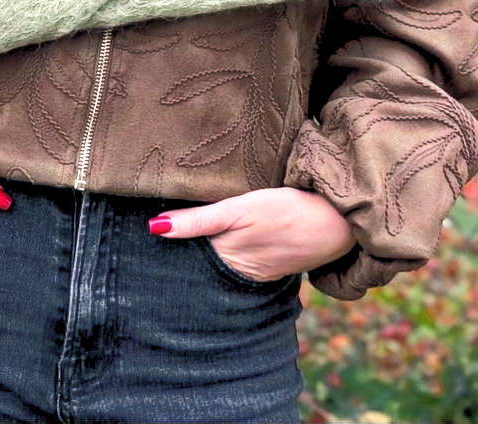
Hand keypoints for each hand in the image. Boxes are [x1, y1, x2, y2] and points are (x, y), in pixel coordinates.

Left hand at [148, 187, 355, 281]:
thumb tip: (155, 228)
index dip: (165, 248)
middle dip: (179, 254)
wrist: (336, 224)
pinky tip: (219, 242)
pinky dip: (225, 253)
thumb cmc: (286, 211)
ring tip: (177, 239)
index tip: (141, 237)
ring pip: (216, 261)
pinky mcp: (268, 263)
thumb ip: (198, 220)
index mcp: (224, 258)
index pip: (184, 257)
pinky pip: (237, 262)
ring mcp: (254, 269)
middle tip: (153, 236)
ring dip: (201, 253)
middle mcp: (236, 270)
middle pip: (199, 262)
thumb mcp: (239, 209)